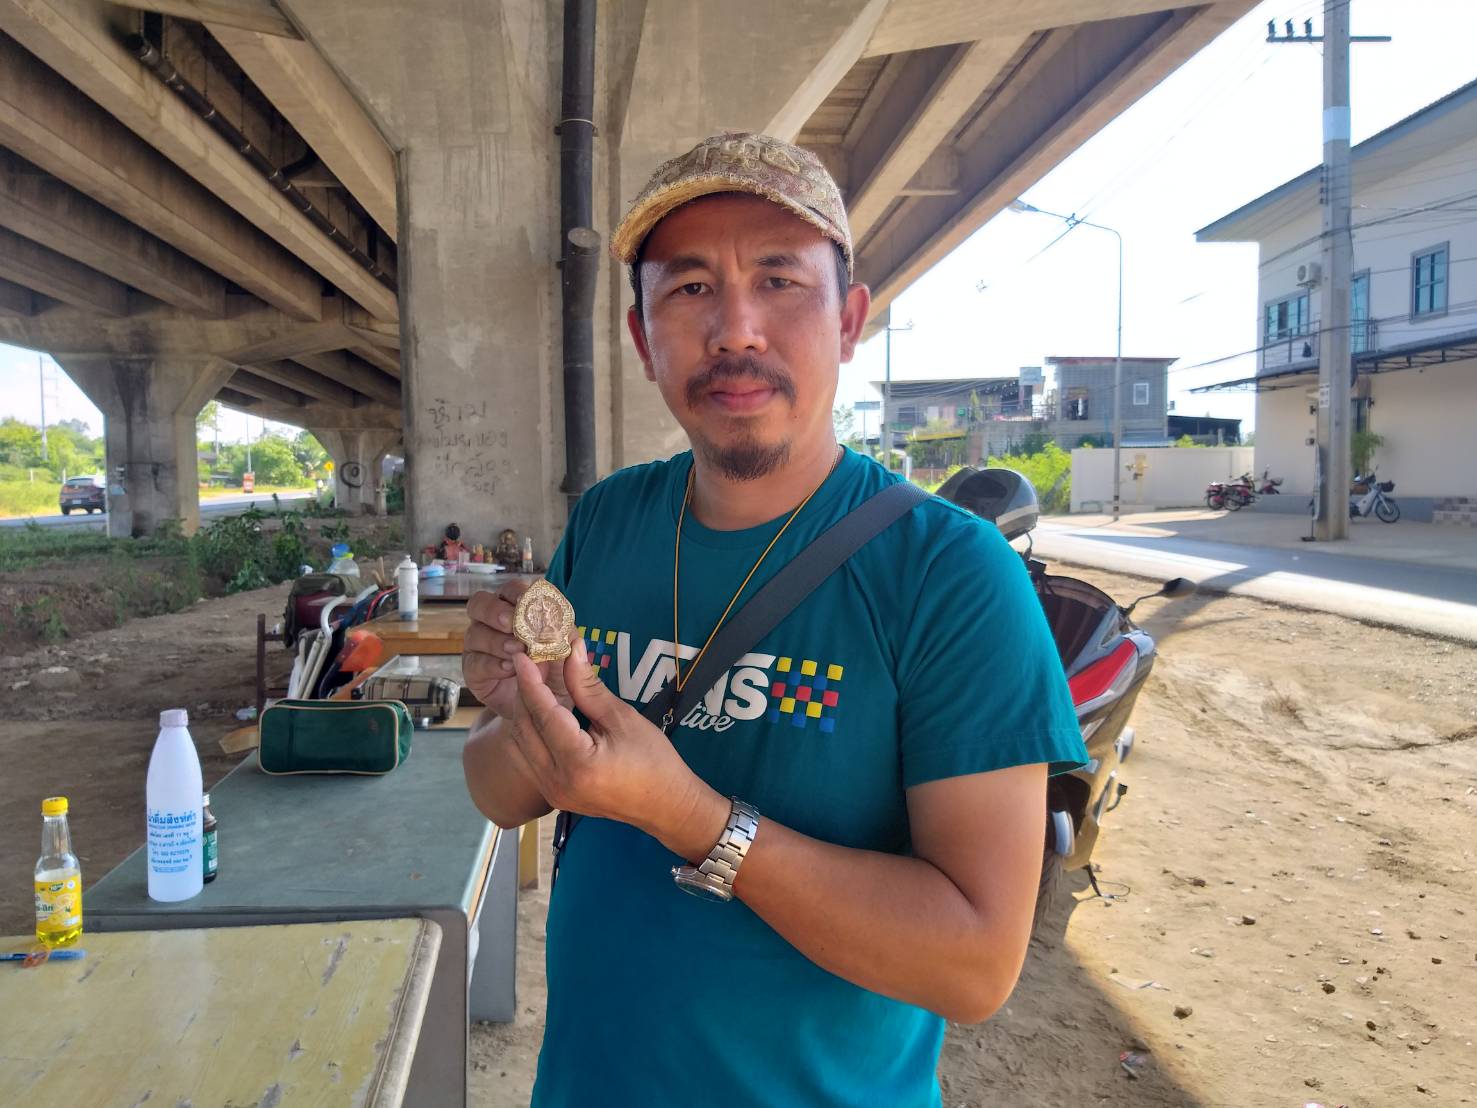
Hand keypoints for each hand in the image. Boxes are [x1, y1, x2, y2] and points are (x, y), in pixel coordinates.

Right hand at [463, 581, 574, 717]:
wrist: (541, 708)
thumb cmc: (555, 675)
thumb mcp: (567, 658)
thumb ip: (568, 645)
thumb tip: (573, 637)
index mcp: (515, 609)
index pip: (511, 590)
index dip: (517, 593)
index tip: (527, 600)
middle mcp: (492, 623)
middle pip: (480, 603)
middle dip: (495, 610)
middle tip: (512, 623)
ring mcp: (479, 646)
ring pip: (475, 633)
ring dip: (497, 640)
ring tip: (517, 651)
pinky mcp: (473, 671)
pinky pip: (475, 663)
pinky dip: (492, 664)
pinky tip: (509, 669)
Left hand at [509, 643, 726, 859]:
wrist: (665, 805)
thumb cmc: (654, 761)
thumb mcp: (623, 718)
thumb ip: (588, 687)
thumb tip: (571, 650)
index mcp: (577, 763)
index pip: (543, 714)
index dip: (530, 682)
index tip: (522, 655)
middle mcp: (556, 782)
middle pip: (525, 728)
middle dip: (525, 692)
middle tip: (532, 663)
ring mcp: (552, 792)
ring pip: (522, 743)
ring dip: (525, 712)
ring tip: (536, 682)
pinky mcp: (554, 794)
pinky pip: (531, 757)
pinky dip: (532, 731)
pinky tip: (544, 710)